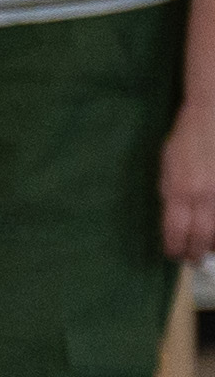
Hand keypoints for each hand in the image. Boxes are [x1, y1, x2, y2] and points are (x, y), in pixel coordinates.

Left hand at [164, 104, 214, 266]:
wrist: (213, 116)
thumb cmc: (187, 140)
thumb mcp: (167, 168)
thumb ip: (170, 195)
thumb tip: (173, 221)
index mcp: (179, 190)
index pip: (175, 231)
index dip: (174, 247)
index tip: (173, 254)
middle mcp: (204, 196)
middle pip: (201, 237)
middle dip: (196, 253)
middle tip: (194, 260)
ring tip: (209, 251)